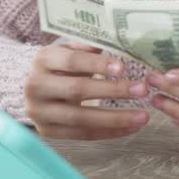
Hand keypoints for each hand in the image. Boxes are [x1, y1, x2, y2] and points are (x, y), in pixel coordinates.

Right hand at [24, 43, 149, 139]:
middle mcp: (35, 86)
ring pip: (80, 118)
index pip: (72, 61)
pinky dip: (109, 132)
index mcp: (43, 59)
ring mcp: (39, 112)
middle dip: (112, 91)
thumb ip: (92, 47)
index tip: (123, 68)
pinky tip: (131, 127)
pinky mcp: (48, 131)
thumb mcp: (72, 49)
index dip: (97, 64)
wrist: (37, 88)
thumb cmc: (62, 64)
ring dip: (115, 118)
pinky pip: (82, 134)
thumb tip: (122, 44)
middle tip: (142, 89)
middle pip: (77, 90)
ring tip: (143, 116)